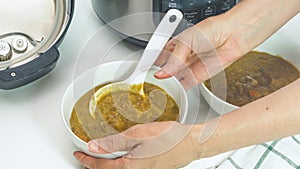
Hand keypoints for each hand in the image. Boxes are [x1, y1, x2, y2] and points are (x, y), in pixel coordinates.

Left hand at [74, 121, 201, 168]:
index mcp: (129, 166)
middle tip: (86, 158)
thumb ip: (113, 142)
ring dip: (108, 164)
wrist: (191, 143)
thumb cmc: (169, 138)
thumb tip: (94, 146)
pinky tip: (124, 154)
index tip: (78, 155)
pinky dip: (121, 163)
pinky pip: (131, 168)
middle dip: (95, 165)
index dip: (86, 161)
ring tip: (102, 156)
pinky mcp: (152, 168)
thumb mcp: (137, 135)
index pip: (100, 167)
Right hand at [154, 16, 243, 88]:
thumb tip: (162, 72)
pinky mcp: (196, 78)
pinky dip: (177, 90)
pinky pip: (183, 86)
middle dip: (157, 76)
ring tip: (158, 88)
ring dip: (166, 84)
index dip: (150, 65)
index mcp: (174, 46)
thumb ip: (173, 59)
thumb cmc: (211, 31)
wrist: (232, 37)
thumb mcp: (186, 41)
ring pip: (172, 79)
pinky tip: (171, 90)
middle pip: (164, 70)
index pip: (158, 57)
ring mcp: (187, 68)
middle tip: (150, 82)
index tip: (143, 72)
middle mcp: (180, 58)